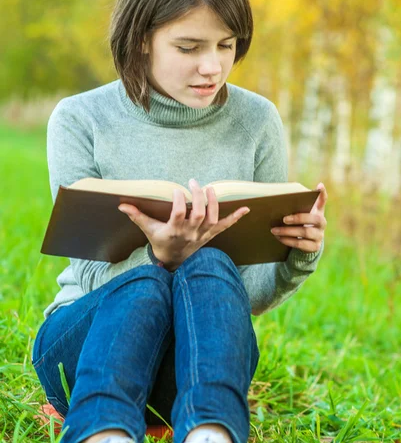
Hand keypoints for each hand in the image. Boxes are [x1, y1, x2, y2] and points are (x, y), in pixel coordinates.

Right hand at [118, 178, 250, 269]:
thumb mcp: (148, 229)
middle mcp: (191, 233)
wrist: (173, 261)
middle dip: (199, 197)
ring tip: (210, 188)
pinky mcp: (211, 235)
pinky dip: (235, 218)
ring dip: (214, 202)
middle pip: (199, 214)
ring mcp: (203, 235)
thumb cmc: (160, 241)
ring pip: (213, 218)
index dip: (181, 200)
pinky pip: (225, 226)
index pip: (179, 214)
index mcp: (174, 230)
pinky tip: (245, 208)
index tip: (179, 189)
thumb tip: (121, 204)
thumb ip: (137, 216)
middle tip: (194, 182)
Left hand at [270, 182, 327, 253]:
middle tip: (284, 219)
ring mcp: (320, 235)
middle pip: (314, 219)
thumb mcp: (299, 214)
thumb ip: (293, 207)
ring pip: (305, 232)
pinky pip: (301, 243)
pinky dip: (288, 240)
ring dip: (287, 231)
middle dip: (298, 218)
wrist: (305, 243)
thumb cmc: (299, 224)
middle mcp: (322, 222)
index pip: (323, 200)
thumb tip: (276, 201)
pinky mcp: (315, 247)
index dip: (322, 193)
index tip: (319, 185)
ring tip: (274, 230)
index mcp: (318, 211)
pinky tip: (279, 238)